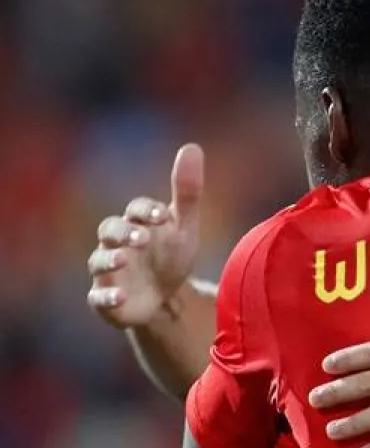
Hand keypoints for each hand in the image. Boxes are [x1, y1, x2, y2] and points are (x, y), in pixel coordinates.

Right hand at [86, 144, 205, 328]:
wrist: (165, 298)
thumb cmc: (171, 255)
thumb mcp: (183, 227)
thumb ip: (187, 191)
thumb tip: (192, 146)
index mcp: (137, 224)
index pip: (136, 209)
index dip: (146, 211)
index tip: (163, 216)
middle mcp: (117, 244)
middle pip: (109, 230)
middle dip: (123, 232)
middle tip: (143, 237)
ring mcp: (109, 272)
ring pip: (99, 262)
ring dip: (110, 260)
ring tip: (124, 259)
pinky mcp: (106, 300)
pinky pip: (99, 298)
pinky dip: (106, 297)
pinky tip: (120, 297)